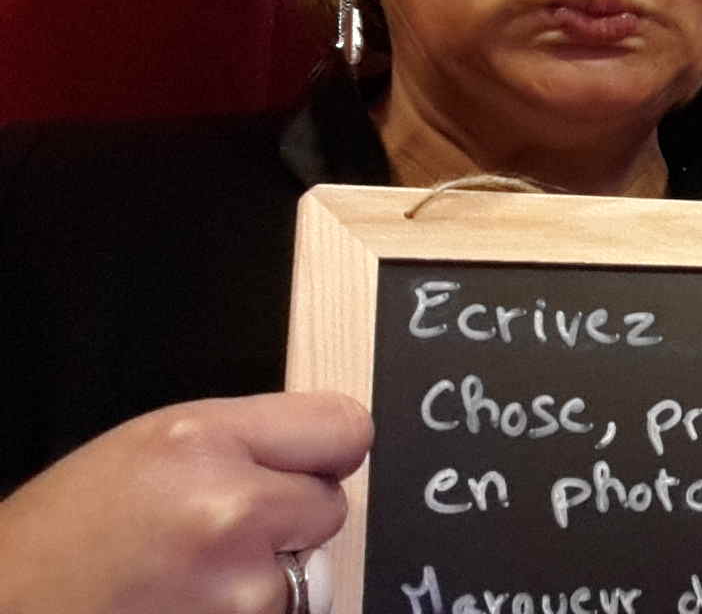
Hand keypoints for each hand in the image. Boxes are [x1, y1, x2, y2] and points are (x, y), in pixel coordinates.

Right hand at [0, 391, 371, 613]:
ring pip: (306, 570)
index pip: (345, 429)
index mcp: (204, 442)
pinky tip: (187, 601)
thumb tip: (333, 445)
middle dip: (289, 516)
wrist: (8, 609)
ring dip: (267, 572)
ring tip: (187, 571)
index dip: (327, 449)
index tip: (309, 461)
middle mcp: (231, 511)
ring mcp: (240, 588)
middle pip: (330, 505)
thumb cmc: (64, 534)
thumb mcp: (152, 447)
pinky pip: (280, 612)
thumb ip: (249, 438)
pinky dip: (246, 609)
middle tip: (217, 525)